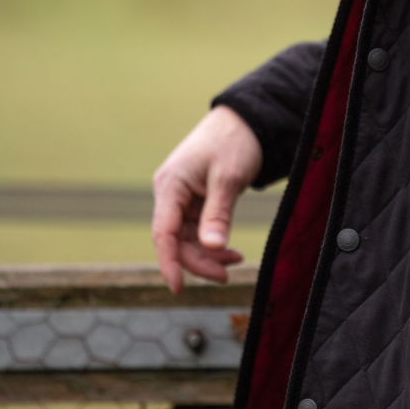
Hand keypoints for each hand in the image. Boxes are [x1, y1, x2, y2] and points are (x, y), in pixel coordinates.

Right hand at [152, 105, 262, 293]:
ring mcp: (182, 198)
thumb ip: (218, 214)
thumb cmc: (234, 142)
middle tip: (226, 276)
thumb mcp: (228, 178)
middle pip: (176, 240)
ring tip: (235, 262)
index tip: (178, 288)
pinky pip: (198, 231)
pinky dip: (213, 243)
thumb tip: (212, 248)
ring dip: (208, 255)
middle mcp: (171, 193)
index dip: (169, 262)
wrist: (246, 120)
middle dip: (199, 261)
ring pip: (188, 239)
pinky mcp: (196, 201)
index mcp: (170, 185)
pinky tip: (231, 252)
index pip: (163, 233)